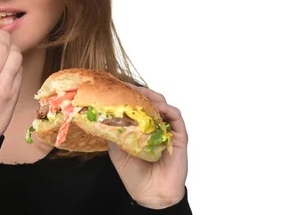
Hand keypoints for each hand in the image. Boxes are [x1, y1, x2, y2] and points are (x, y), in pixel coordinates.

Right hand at [0, 29, 22, 136]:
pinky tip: (9, 68)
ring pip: (15, 55)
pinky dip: (15, 65)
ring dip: (12, 49)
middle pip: (1, 45)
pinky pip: (19, 70)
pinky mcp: (13, 94)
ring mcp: (1, 88)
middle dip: (3, 36)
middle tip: (2, 37)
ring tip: (7, 52)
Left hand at [107, 86, 187, 208]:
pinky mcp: (179, 138)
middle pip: (151, 101)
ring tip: (141, 94)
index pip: (137, 105)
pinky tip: (158, 107)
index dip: (130, 94)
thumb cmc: (134, 174)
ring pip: (164, 105)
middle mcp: (155, 126)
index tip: (118, 86)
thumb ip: (112, 132)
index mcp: (141, 128)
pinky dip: (168, 109)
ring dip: (153, 97)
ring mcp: (168, 131)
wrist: (149, 194)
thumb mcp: (117, 149)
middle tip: (129, 87)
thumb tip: (100, 116)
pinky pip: (177, 118)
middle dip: (141, 92)